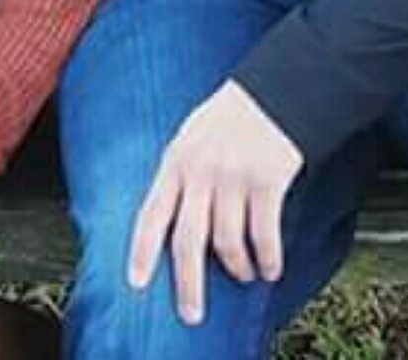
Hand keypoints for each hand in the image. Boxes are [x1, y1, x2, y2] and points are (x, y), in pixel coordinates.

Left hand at [127, 80, 303, 325]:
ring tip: (243, 275)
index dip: (142, 251)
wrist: (271, 92)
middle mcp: (199, 172)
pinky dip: (268, 258)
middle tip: (191, 314)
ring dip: (237, 268)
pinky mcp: (266, 182)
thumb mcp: (189, 138)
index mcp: (175, 162)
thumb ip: (180, 176)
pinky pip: (264, 234)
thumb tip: (171, 223)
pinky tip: (270, 267)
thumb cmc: (227, 119)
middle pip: (188, 240)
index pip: (152, 213)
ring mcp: (233, 177)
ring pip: (227, 242)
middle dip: (188, 284)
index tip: (136, 283)